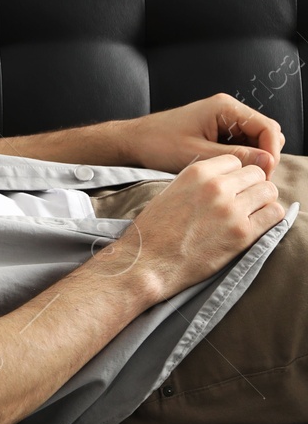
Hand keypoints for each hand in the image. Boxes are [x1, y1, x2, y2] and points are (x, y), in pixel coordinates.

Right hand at [112, 154, 284, 302]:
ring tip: (250, 212)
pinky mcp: (243, 234)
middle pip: (256, 173)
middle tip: (243, 200)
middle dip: (252, 185)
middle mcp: (216, 187)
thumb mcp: (171, 192)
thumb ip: (200, 182)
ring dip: (263, 200)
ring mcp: (231, 210)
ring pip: (269, 191)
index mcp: (196, 173)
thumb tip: (226, 179)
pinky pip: (274, 214)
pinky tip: (256, 224)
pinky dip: (270, 217)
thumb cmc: (155, 230)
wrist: (148, 262)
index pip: (235, 160)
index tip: (231, 186)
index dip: (235, 174)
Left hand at [119, 94, 284, 176]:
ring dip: (253, 158)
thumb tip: (268, 161)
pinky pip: (240, 144)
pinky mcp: (216, 131)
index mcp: (225, 108)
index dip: (271, 152)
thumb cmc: (157, 144)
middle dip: (265, 156)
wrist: (133, 142)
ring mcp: (222, 120)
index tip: (265, 173)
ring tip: (241, 178)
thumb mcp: (198, 155)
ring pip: (254, 140)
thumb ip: (235, 157)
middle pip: (264, 133)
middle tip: (255, 179)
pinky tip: (230, 172)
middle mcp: (227, 110)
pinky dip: (240, 158)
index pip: (267, 128)